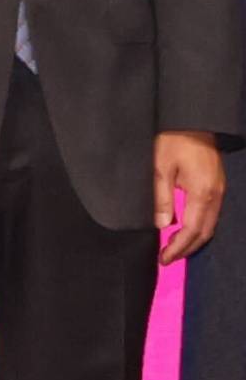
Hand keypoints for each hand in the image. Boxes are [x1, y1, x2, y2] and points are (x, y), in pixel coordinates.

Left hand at [162, 132, 229, 264]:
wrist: (192, 121)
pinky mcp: (217, 185)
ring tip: (174, 247)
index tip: (164, 258)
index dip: (179, 247)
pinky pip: (211, 214)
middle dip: (187, 248)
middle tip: (167, 258)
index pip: (193, 230)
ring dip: (194, 239)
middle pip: (206, 232)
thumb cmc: (173, 141)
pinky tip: (185, 229)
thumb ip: (161, 197)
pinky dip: (199, 226)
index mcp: (202, 193)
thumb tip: (162, 225)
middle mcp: (216, 196)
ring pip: (211, 224)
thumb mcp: (160, 167)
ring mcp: (220, 191)